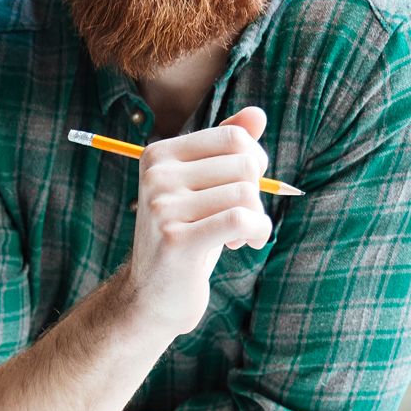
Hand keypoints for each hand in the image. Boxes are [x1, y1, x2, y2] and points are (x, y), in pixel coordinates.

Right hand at [126, 105, 272, 334]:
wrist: (152, 295)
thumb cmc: (185, 235)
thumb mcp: (202, 187)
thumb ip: (226, 148)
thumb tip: (257, 115)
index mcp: (158, 155)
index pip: (234, 138)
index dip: (253, 163)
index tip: (243, 188)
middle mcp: (155, 177)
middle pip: (244, 166)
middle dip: (254, 193)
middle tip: (238, 219)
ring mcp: (162, 208)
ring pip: (246, 195)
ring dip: (256, 219)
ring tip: (237, 236)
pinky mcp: (177, 241)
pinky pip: (241, 220)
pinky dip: (257, 232)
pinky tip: (247, 244)